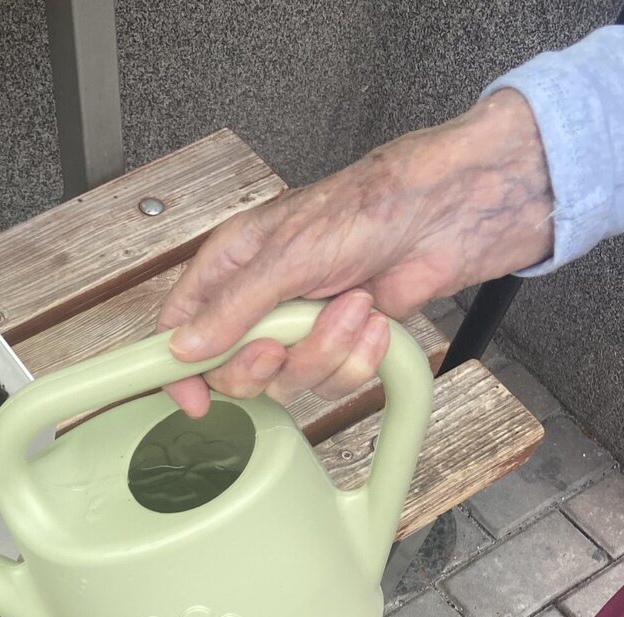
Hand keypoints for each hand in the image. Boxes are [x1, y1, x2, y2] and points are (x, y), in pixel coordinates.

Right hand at [158, 89, 554, 415]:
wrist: (444, 215)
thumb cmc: (367, 208)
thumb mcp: (285, 255)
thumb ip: (230, 308)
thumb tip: (183, 348)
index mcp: (232, 267)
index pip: (180, 329)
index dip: (179, 370)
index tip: (194, 400)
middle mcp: (261, 300)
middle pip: (233, 370)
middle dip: (267, 364)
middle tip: (284, 344)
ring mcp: (301, 326)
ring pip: (288, 381)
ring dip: (325, 352)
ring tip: (352, 307)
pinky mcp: (341, 344)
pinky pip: (332, 381)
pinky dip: (357, 357)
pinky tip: (373, 320)